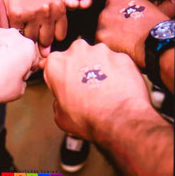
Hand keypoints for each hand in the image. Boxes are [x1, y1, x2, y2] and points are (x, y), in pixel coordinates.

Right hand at [0, 0, 66, 47]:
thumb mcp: (48, 2)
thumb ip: (51, 25)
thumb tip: (45, 54)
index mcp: (59, 7)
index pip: (59, 36)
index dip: (51, 34)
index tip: (44, 27)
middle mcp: (48, 11)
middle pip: (45, 40)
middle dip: (38, 37)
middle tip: (31, 24)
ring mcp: (32, 13)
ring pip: (31, 38)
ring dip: (26, 32)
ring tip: (24, 19)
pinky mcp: (17, 15)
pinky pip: (17, 32)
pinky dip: (15, 28)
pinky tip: (16, 16)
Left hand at [0, 28, 39, 103]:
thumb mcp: (18, 91)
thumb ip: (24, 81)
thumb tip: (19, 77)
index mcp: (28, 47)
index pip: (33, 60)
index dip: (26, 71)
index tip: (18, 78)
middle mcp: (13, 35)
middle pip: (18, 48)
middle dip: (14, 59)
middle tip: (4, 74)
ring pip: (3, 44)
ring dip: (0, 53)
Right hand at [43, 40, 172, 175]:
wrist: (120, 122)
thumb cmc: (90, 121)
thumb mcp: (59, 116)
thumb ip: (58, 100)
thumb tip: (62, 101)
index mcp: (56, 65)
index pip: (52, 64)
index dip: (59, 76)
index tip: (65, 84)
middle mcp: (78, 53)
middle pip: (76, 57)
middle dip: (81, 71)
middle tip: (86, 90)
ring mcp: (102, 53)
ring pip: (98, 59)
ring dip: (100, 72)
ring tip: (105, 93)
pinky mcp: (122, 57)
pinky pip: (117, 63)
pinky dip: (118, 74)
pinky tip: (119, 91)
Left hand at [95, 0, 168, 68]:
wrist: (157, 41)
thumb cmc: (157, 27)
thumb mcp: (148, 8)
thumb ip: (135, 7)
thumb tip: (131, 15)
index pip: (117, 4)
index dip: (121, 16)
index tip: (126, 23)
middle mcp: (111, 3)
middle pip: (107, 15)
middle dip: (112, 25)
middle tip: (124, 35)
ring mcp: (104, 19)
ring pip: (102, 28)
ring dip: (109, 36)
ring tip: (122, 44)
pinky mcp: (101, 35)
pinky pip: (100, 42)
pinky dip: (107, 47)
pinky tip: (118, 50)